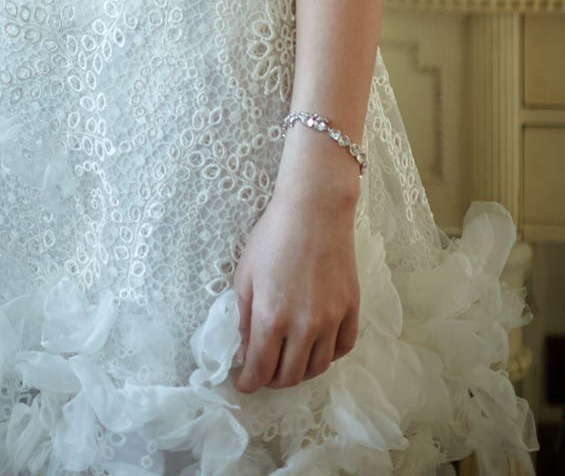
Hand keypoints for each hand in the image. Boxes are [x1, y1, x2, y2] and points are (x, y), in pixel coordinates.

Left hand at [230, 177, 359, 392]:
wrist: (314, 210)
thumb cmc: (273, 237)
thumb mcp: (245, 275)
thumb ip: (244, 317)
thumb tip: (247, 348)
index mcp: (272, 318)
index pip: (261, 370)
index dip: (250, 383)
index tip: (244, 384)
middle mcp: (304, 327)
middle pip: (290, 376)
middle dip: (273, 380)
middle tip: (264, 372)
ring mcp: (332, 320)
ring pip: (318, 368)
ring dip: (301, 372)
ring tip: (289, 362)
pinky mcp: (351, 309)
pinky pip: (343, 348)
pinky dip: (328, 355)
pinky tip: (317, 347)